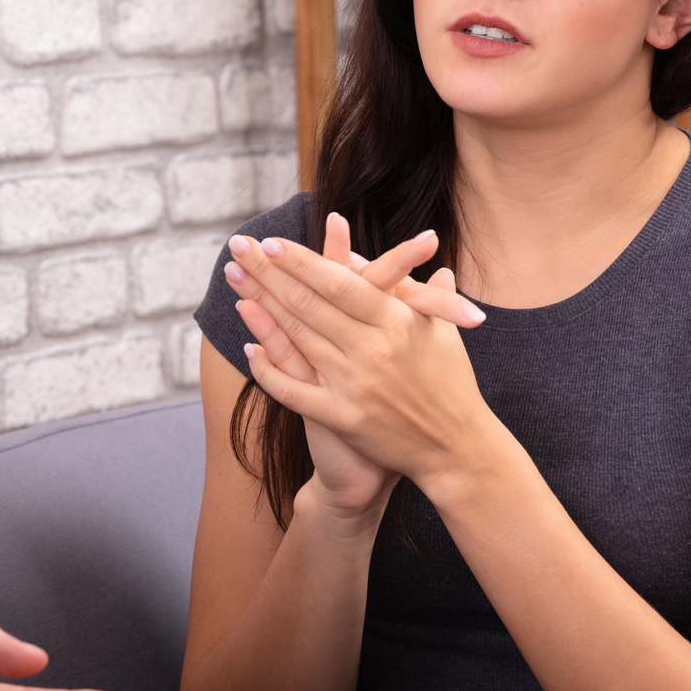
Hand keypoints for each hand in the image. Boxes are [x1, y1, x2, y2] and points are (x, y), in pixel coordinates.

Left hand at [226, 225, 495, 489]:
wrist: (456, 448)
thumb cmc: (451, 383)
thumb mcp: (442, 330)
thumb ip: (419, 289)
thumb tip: (410, 249)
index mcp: (396, 322)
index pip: (339, 283)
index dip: (302, 261)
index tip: (270, 242)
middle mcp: (372, 349)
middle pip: (309, 303)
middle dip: (268, 272)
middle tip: (238, 248)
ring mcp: (354, 385)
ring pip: (297, 338)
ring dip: (259, 307)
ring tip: (234, 280)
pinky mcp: (343, 418)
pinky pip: (293, 391)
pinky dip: (267, 370)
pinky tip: (247, 348)